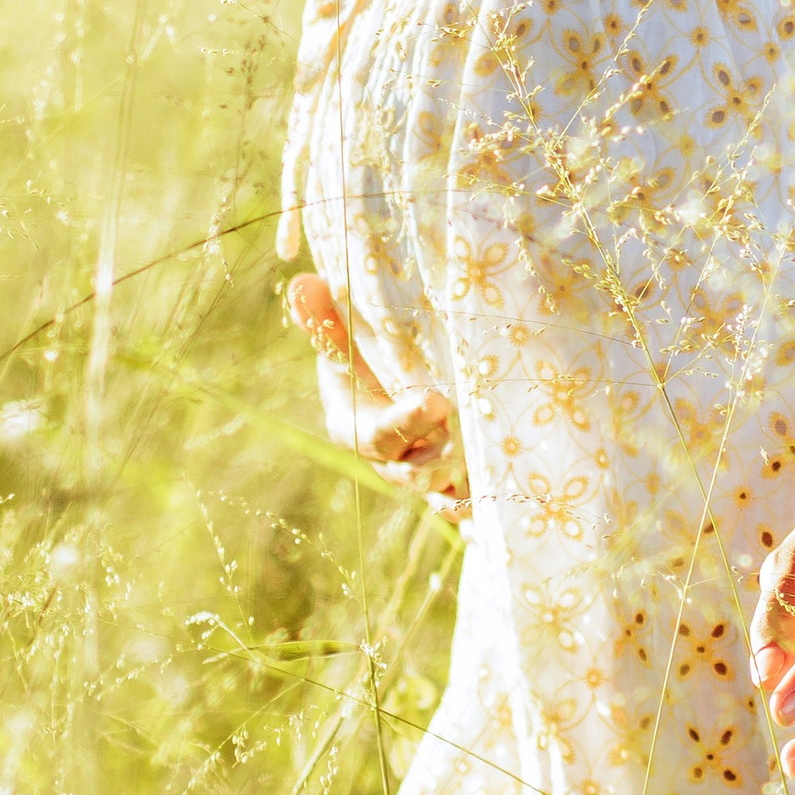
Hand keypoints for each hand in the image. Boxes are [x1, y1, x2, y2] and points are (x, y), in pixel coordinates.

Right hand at [286, 274, 466, 519]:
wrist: (387, 387)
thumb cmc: (361, 360)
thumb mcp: (343, 341)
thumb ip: (324, 319)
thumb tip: (302, 284)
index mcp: (354, 426)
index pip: (379, 432)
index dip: (408, 421)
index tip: (437, 400)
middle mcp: (386, 458)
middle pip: (411, 470)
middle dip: (437, 459)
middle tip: (464, 442)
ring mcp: (416, 473)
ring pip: (437, 492)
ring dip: (458, 487)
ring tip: (484, 477)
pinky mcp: (445, 482)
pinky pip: (458, 503)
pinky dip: (473, 507)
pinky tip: (492, 510)